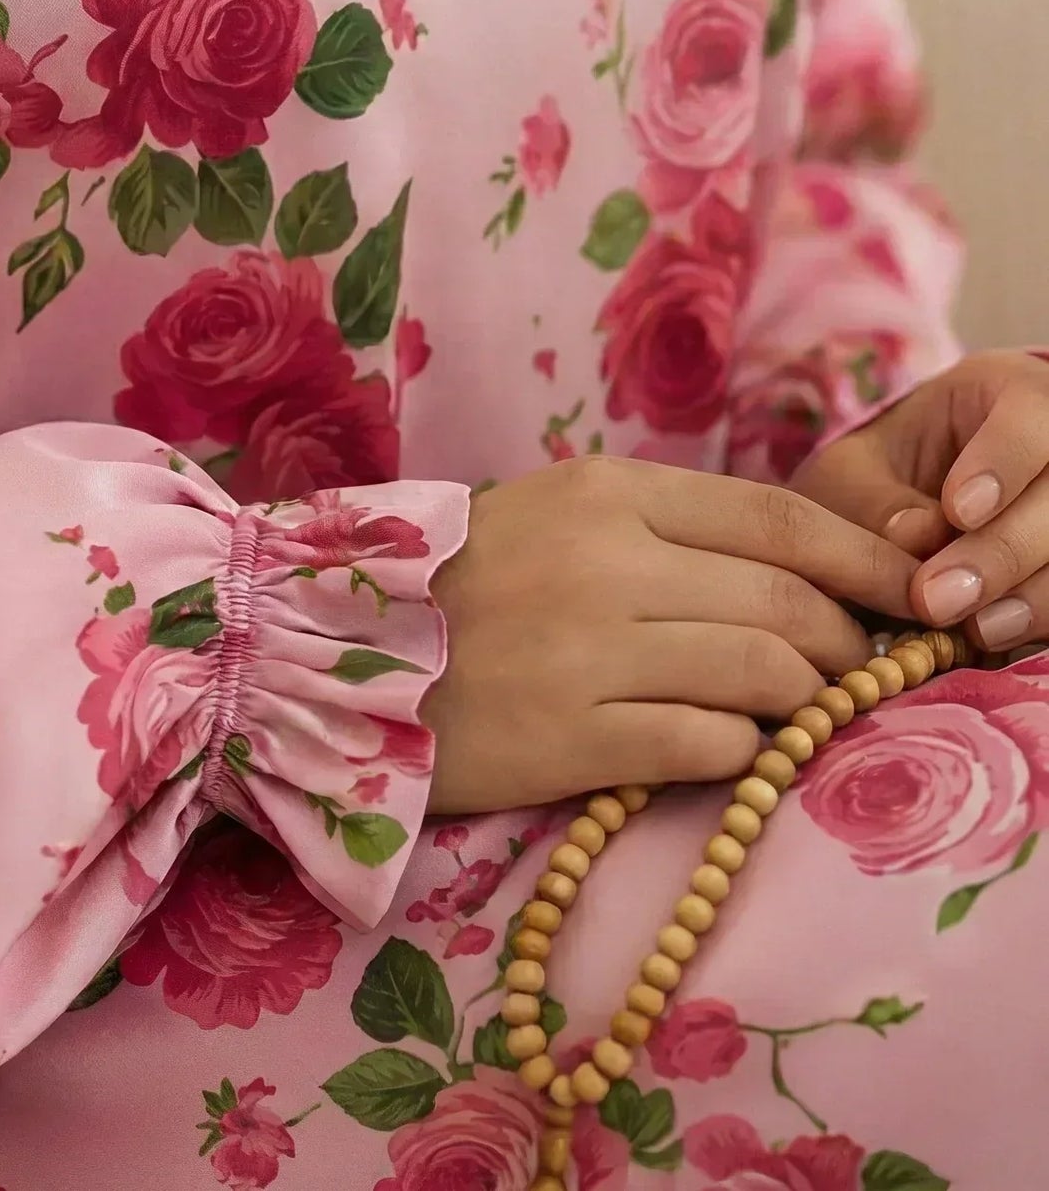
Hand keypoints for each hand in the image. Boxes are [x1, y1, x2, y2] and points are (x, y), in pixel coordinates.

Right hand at [422, 456, 916, 814]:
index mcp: (602, 492)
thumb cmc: (459, 583)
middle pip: (785, 601)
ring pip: (762, 674)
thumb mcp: (553, 515)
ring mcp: (587, 652)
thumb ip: (664, 530)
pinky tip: (722, 747)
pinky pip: (707, 745)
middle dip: (842, 642)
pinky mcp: (571, 739)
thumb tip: (795, 570)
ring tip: (785, 709)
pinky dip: (740, 750)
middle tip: (845, 666)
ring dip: (799, 698)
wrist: (337, 650)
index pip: (776, 516)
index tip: (906, 588)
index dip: (862, 557)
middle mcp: (604, 562)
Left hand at [792, 348, 1048, 652]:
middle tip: (939, 598)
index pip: (1030, 412)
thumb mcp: (850, 473)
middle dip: (1004, 550)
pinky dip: (1042, 616)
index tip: (958, 511)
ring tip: (971, 627)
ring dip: (1033, 594)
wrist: (897, 509)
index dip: (1004, 463)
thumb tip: (918, 537)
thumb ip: (874, 500)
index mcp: (1007, 391)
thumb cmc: (874, 476)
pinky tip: (997, 635)